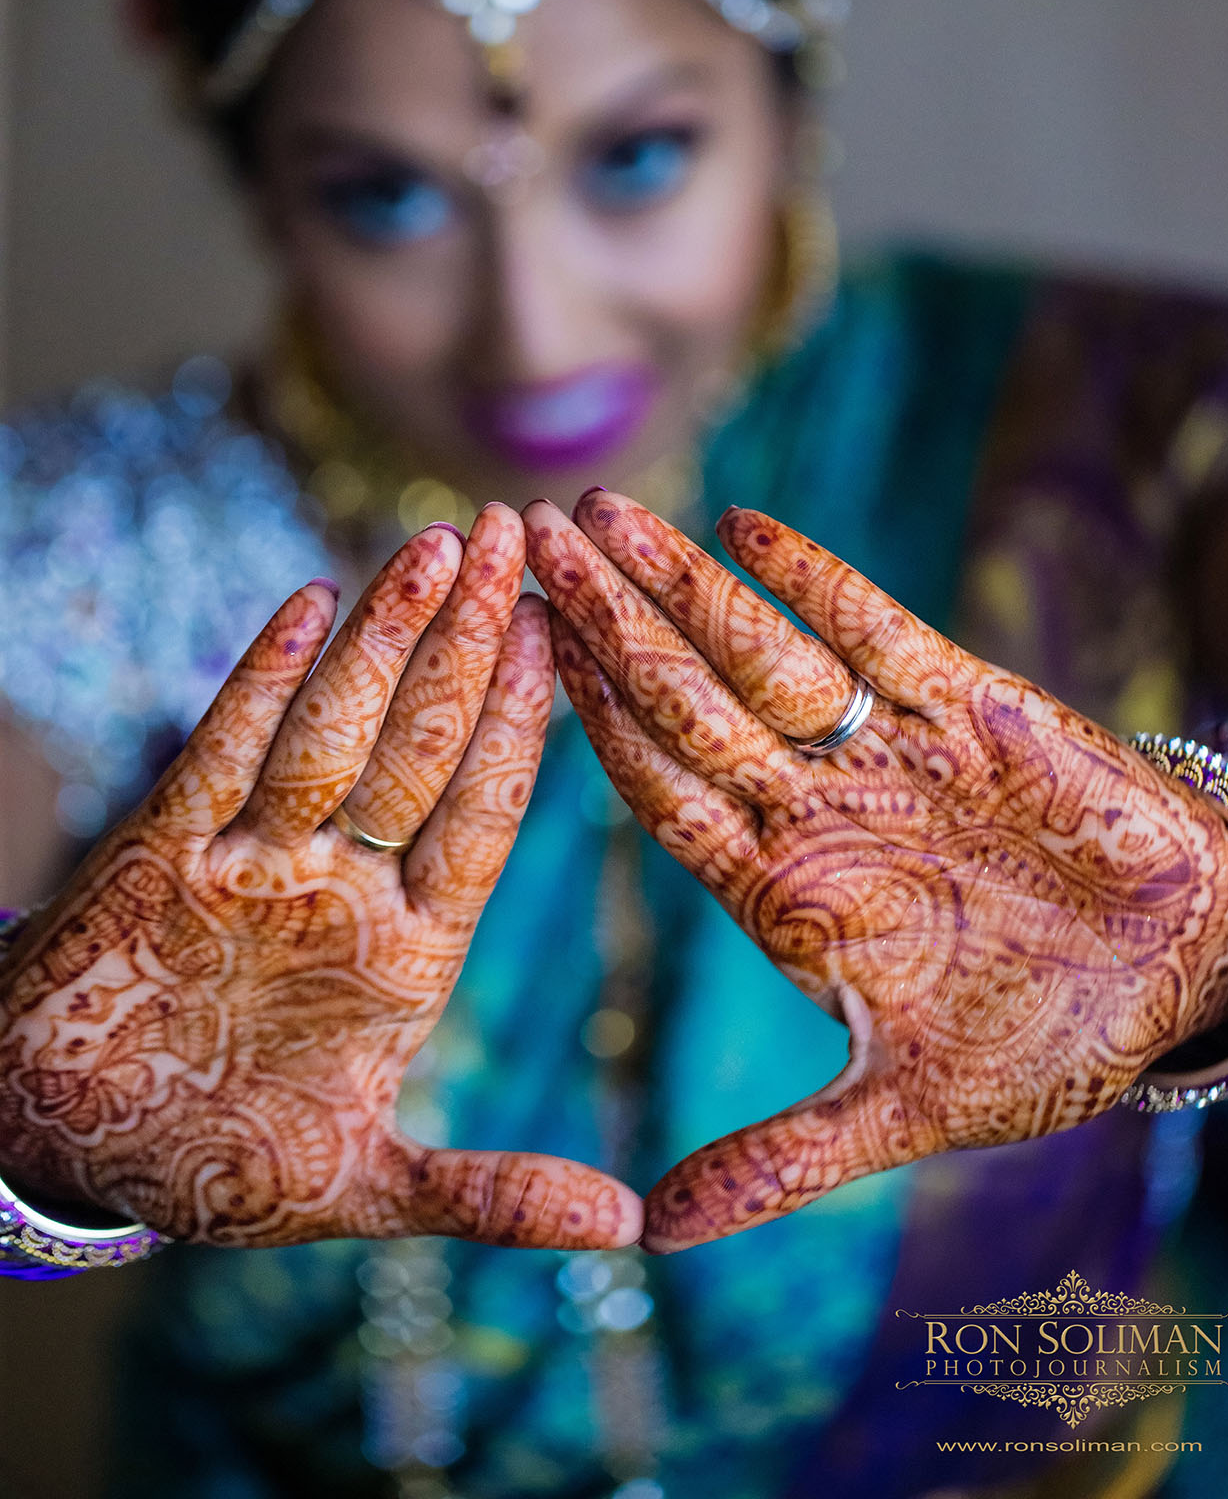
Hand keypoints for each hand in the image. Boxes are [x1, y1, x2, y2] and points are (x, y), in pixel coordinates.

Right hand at [0, 506, 640, 1249]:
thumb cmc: (214, 1169)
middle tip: (527, 533)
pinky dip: (261, 679)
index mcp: (412, 948)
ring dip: (385, 637)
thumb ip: (491, 1195)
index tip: (579, 637)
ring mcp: (257, 857)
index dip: (531, 724)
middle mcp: (345, 883)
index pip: (488, 812)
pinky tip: (309, 601)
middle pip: (425, 742)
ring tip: (445, 543)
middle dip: (476, 640)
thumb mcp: (362, 1190)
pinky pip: (221, 752)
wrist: (65, 1144)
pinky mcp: (163, 849)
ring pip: (335, 728)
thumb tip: (628, 1228)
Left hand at [524, 490, 1227, 1251]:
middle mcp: (816, 805)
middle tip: (520, 541)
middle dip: (604, 625)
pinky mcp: (968, 709)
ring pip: (760, 654)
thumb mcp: (902, 1110)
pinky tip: (743, 528)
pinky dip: (814, 581)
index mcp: (784, 889)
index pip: (657, 791)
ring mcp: (884, 752)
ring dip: (681, 586)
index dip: (585, 727)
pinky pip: (875, 634)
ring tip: (599, 516)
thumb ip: (780, 1161)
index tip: (508, 662)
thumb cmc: (1043, 1042)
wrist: (1179, 975)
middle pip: (684, 700)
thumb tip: (655, 1237)